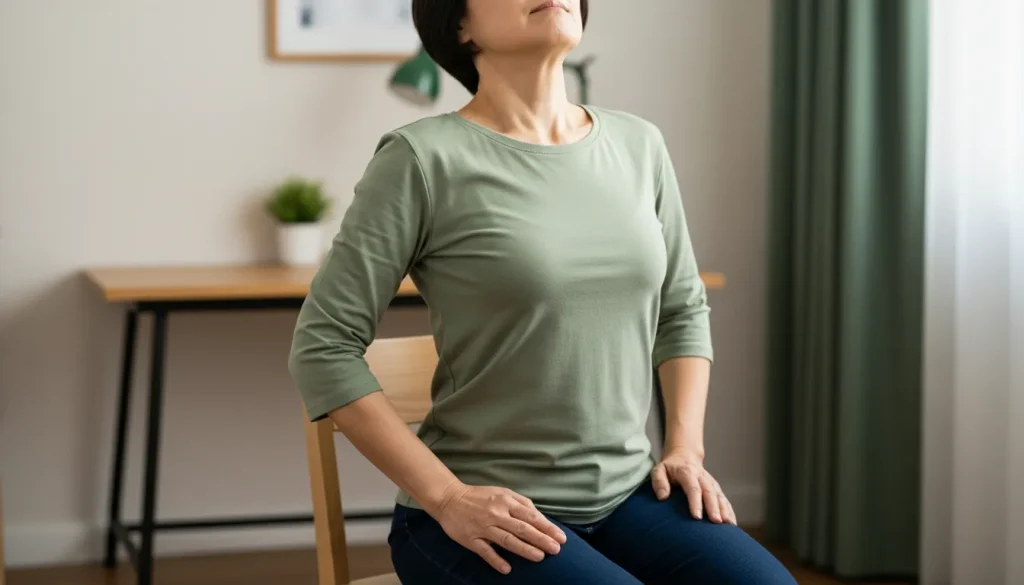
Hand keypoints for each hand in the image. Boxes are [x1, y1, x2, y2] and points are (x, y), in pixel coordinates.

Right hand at [433, 482, 566, 574]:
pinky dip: (495, 560)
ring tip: (540, 557)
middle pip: (522, 528)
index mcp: (506, 501)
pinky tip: (507, 569)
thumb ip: (521, 502)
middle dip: (541, 539)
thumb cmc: (480, 496)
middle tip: (556, 549)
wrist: (449, 499)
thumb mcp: (502, 492)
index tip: (560, 537)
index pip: (531, 516)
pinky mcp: (471, 539)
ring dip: (524, 549)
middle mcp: (496, 514)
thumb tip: (538, 516)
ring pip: (507, 540)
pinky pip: (485, 551)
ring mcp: (483, 528)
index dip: (547, 527)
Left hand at [650, 448, 736, 524]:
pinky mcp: (716, 488)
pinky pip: (724, 500)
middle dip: (714, 507)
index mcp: (687, 472)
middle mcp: (702, 477)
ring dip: (725, 510)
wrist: (684, 456)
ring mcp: (711, 483)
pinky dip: (729, 511)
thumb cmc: (669, 468)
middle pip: (709, 492)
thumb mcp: (659, 469)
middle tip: (716, 521)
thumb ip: (659, 481)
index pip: (693, 488)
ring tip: (729, 525)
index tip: (697, 516)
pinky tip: (732, 524)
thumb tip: (662, 497)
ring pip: (720, 496)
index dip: (695, 502)